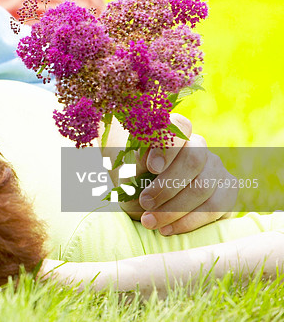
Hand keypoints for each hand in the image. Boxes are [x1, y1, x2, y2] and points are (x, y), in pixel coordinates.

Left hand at [121, 113, 237, 233]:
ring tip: (150, 222)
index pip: (178, 125)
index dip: (168, 146)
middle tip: (145, 203)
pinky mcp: (228, 188)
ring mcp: (216, 165)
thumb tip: (150, 160)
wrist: (146, 203)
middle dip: (167, 186)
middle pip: (194, 158)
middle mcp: (197, 144)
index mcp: (171, 131)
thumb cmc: (133, 180)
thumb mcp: (127, 170)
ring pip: (204, 186)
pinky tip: (168, 229)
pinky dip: (189, 221)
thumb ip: (137, 161)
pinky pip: (216, 206)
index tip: (151, 168)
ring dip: (174, 208)